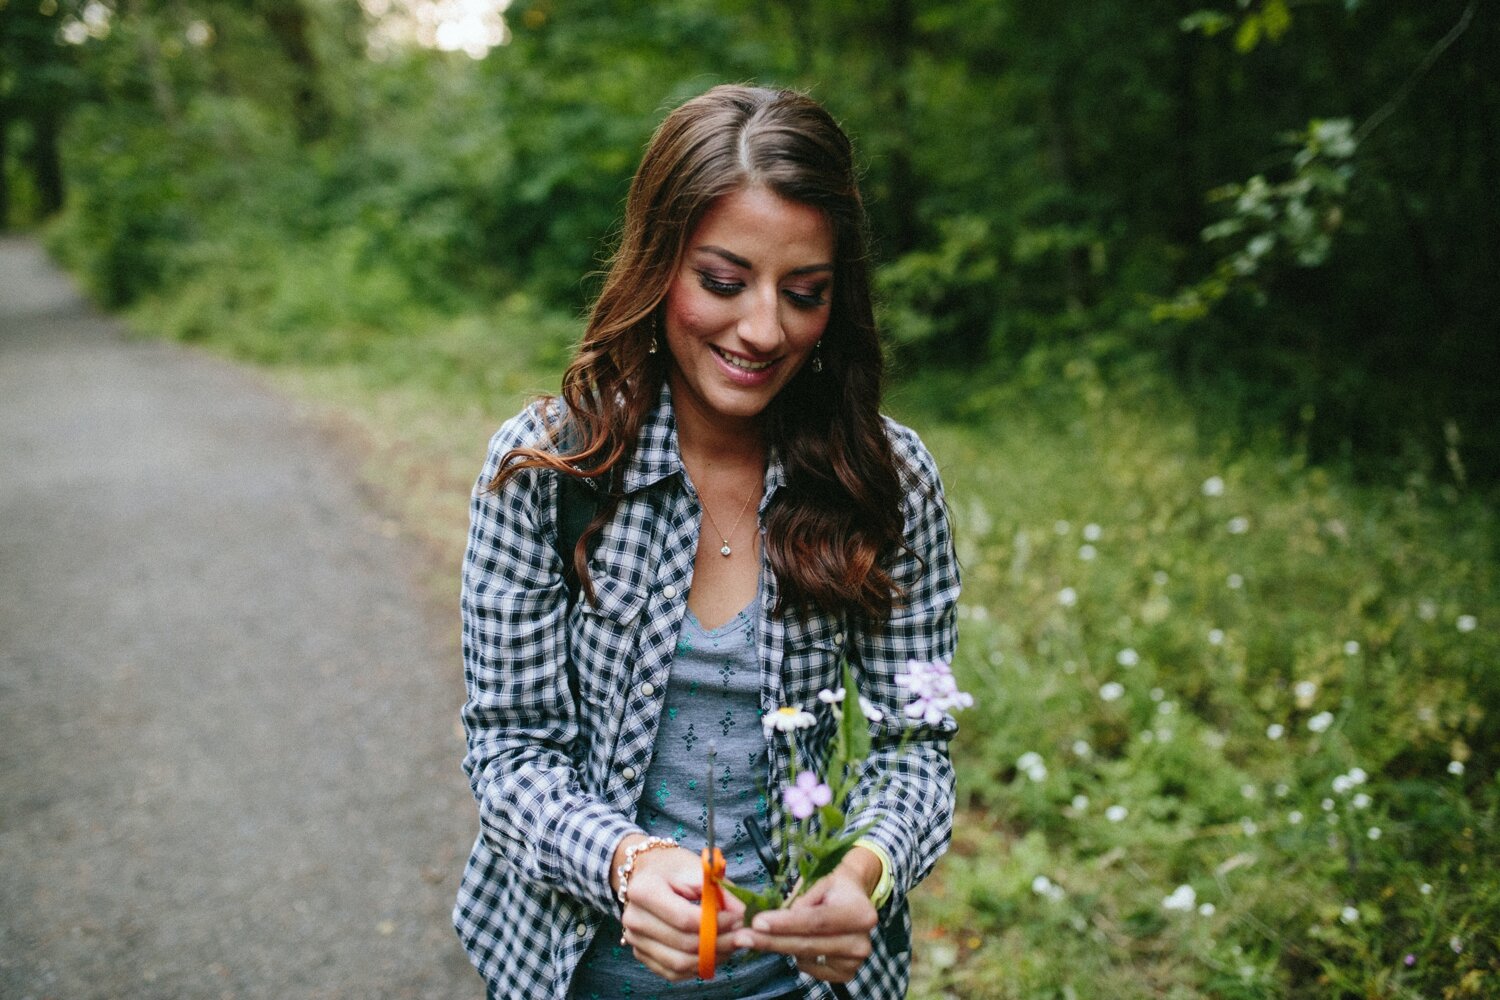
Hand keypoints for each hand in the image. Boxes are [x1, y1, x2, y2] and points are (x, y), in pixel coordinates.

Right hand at [617, 844, 744, 981]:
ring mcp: (635, 940)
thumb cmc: (673, 869)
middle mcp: (634, 919)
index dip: (716, 923)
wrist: (647, 874)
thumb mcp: (698, 869)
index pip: (685, 919)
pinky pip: (673, 972)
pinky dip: (697, 967)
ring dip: (711, 958)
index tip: (738, 919)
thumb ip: (721, 891)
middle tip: (741, 935)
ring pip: (680, 963)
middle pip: (684, 944)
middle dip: (719, 943)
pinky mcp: (641, 954)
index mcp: (644, 891)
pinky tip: (714, 954)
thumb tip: (743, 914)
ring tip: (731, 944)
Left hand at [730, 864, 877, 983]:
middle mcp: (861, 941)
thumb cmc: (834, 886)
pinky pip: (811, 969)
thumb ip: (802, 900)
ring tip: (767, 933)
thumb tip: (780, 920)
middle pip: (807, 944)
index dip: (784, 924)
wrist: (855, 898)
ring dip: (780, 946)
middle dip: (771, 941)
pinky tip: (796, 942)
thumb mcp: (820, 881)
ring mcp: (854, 961)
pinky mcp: (846, 973)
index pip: (815, 921)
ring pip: (805, 957)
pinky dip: (798, 957)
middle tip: (742, 937)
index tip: (757, 922)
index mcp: (859, 913)